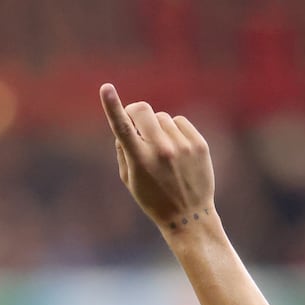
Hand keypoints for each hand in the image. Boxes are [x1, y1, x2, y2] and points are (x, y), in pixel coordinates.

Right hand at [99, 83, 214, 233]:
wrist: (189, 215)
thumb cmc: (153, 199)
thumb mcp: (130, 180)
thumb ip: (123, 151)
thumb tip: (126, 127)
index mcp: (140, 161)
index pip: (122, 128)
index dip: (112, 106)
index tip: (106, 88)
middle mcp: (161, 150)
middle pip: (144, 111)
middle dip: (136, 112)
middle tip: (135, 122)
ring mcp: (182, 146)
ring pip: (162, 118)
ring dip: (157, 127)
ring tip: (162, 151)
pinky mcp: (199, 144)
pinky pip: (180, 122)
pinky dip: (174, 130)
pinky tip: (176, 149)